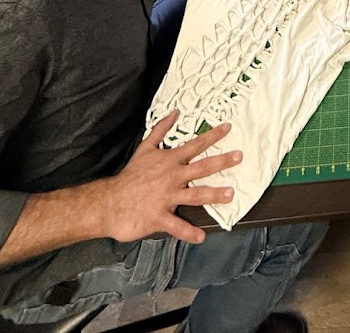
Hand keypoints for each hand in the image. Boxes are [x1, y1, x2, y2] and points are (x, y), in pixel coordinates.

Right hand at [104, 111, 241, 243]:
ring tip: (230, 194)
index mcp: (169, 161)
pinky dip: (189, 232)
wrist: (110, 201)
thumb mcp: (145, 148)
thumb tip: (174, 112)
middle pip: (201, 167)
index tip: (228, 128)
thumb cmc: (130, 175)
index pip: (195, 145)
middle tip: (239, 156)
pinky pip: (177, 225)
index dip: (212, 136)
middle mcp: (172, 177)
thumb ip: (161, 130)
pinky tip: (201, 236)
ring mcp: (167, 197)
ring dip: (214, 194)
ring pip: (195, 195)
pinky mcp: (159, 216)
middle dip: (222, 161)